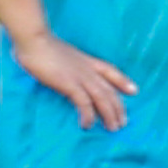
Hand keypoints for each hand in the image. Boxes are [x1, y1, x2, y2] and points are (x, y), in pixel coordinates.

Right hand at [12, 32, 137, 129]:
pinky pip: (84, 103)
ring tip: (113, 128)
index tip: (134, 91)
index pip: (111, 71)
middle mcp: (88, 69)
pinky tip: (88, 125)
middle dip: (118, 107)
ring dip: (109, 115)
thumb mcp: (61, 54)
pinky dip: (88, 115)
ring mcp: (80, 76)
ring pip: (102, 98)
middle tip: (123, 123)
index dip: (123, 81)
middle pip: (109, 90)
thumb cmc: (40, 45)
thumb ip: (66, 63)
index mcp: (87, 60)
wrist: (33, 39)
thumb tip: (61, 69)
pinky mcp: (69, 84)